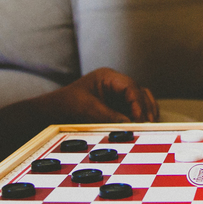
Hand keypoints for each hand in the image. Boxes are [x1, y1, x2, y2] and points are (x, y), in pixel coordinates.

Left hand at [38, 68, 158, 123]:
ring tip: (148, 126)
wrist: (53, 111)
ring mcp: (117, 93)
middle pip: (139, 92)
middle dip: (144, 108)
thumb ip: (110, 116)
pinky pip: (134, 108)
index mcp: (108, 76)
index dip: (138, 103)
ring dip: (146, 111)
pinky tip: (141, 126)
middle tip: (148, 125)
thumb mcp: (88, 110)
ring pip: (140, 99)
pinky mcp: (117, 104)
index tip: (141, 120)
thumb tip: (132, 125)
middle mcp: (116, 82)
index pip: (131, 87)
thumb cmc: (67, 105)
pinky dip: (140, 116)